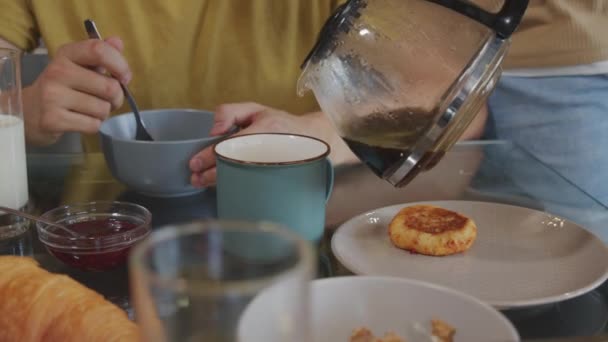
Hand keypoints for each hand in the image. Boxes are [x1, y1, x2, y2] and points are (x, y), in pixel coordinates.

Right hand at [23, 37, 130, 145]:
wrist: (31, 110)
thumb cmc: (64, 86)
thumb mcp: (80, 66)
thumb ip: (101, 55)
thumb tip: (117, 42)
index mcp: (66, 54)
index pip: (99, 50)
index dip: (120, 65)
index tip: (125, 78)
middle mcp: (57, 72)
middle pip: (109, 87)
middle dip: (117, 98)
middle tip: (107, 100)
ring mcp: (52, 96)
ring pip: (103, 109)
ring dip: (103, 113)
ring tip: (90, 110)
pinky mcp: (52, 120)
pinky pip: (92, 125)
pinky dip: (93, 125)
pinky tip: (80, 120)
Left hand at [189, 102, 320, 187]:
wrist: (312, 138)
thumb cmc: (280, 123)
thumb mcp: (256, 109)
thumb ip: (230, 112)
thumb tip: (213, 131)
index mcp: (263, 129)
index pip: (231, 145)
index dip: (210, 156)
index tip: (195, 164)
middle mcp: (268, 148)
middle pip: (233, 165)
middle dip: (211, 175)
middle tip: (195, 178)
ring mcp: (272, 164)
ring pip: (241, 177)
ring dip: (219, 182)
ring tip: (202, 183)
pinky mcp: (274, 175)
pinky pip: (250, 181)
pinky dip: (233, 184)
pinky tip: (222, 185)